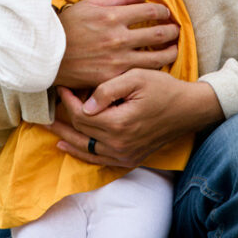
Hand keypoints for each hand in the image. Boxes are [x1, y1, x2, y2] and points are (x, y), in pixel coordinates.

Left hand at [46, 70, 223, 166]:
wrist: (189, 109)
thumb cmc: (163, 88)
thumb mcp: (136, 78)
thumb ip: (108, 90)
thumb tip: (85, 105)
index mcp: (119, 123)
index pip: (82, 115)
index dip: (67, 101)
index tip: (61, 87)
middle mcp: (120, 144)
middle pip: (81, 132)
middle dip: (63, 116)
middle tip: (48, 105)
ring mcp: (125, 154)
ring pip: (86, 149)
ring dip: (67, 137)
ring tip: (49, 126)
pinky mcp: (130, 158)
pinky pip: (99, 159)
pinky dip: (82, 153)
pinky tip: (68, 145)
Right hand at [55, 0, 178, 88]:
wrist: (47, 55)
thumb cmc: (68, 26)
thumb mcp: (92, 4)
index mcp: (112, 16)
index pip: (151, 12)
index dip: (163, 12)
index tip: (165, 14)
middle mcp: (117, 38)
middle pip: (158, 34)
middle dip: (172, 31)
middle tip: (175, 31)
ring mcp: (116, 60)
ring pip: (156, 58)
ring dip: (170, 52)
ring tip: (173, 49)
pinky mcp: (112, 78)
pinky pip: (140, 74)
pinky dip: (152, 69)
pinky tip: (155, 66)